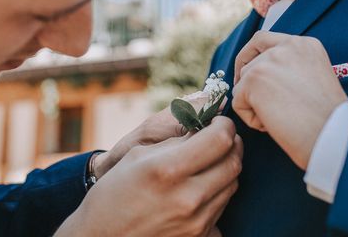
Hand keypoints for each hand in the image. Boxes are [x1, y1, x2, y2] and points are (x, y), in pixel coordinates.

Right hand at [56, 117, 242, 236]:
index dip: (225, 125)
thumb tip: (203, 129)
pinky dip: (218, 192)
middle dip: (232, 144)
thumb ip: (175, 142)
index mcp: (168, 170)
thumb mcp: (137, 155)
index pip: (219, 140)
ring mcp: (196, 221)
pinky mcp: (198, 236)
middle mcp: (187, 197)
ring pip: (232, 185)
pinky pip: (222, 207)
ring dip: (225, 167)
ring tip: (209, 161)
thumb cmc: (113, 192)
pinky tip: (201, 187)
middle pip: (233, 162)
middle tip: (221, 137)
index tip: (220, 122)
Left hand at [231, 31, 347, 169]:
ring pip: (243, 83)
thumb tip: (258, 74)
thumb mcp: (314, 79)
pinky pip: (238, 101)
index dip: (250, 55)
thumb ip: (290, 68)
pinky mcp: (254, 79)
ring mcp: (268, 61)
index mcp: (304, 45)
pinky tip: (272, 126)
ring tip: (280, 120)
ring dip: (254, 105)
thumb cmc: (327, 119)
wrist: (333, 135)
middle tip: (256, 105)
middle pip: (250, 61)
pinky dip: (250, 119)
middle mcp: (286, 46)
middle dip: (248, 84)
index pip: (263, 39)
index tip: (247, 72)